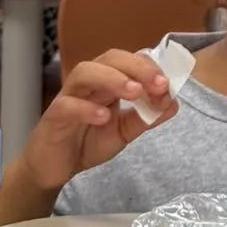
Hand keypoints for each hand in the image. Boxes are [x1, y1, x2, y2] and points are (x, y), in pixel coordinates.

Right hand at [18, 50, 176, 193]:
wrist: (53, 169)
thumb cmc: (87, 143)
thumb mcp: (123, 132)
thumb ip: (146, 118)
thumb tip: (173, 103)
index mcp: (106, 82)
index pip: (129, 61)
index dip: (149, 69)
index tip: (168, 85)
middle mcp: (88, 83)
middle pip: (109, 58)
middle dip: (136, 67)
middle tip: (157, 84)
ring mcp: (68, 97)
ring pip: (85, 73)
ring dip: (112, 78)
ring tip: (134, 93)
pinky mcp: (53, 117)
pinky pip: (67, 105)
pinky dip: (86, 108)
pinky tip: (104, 117)